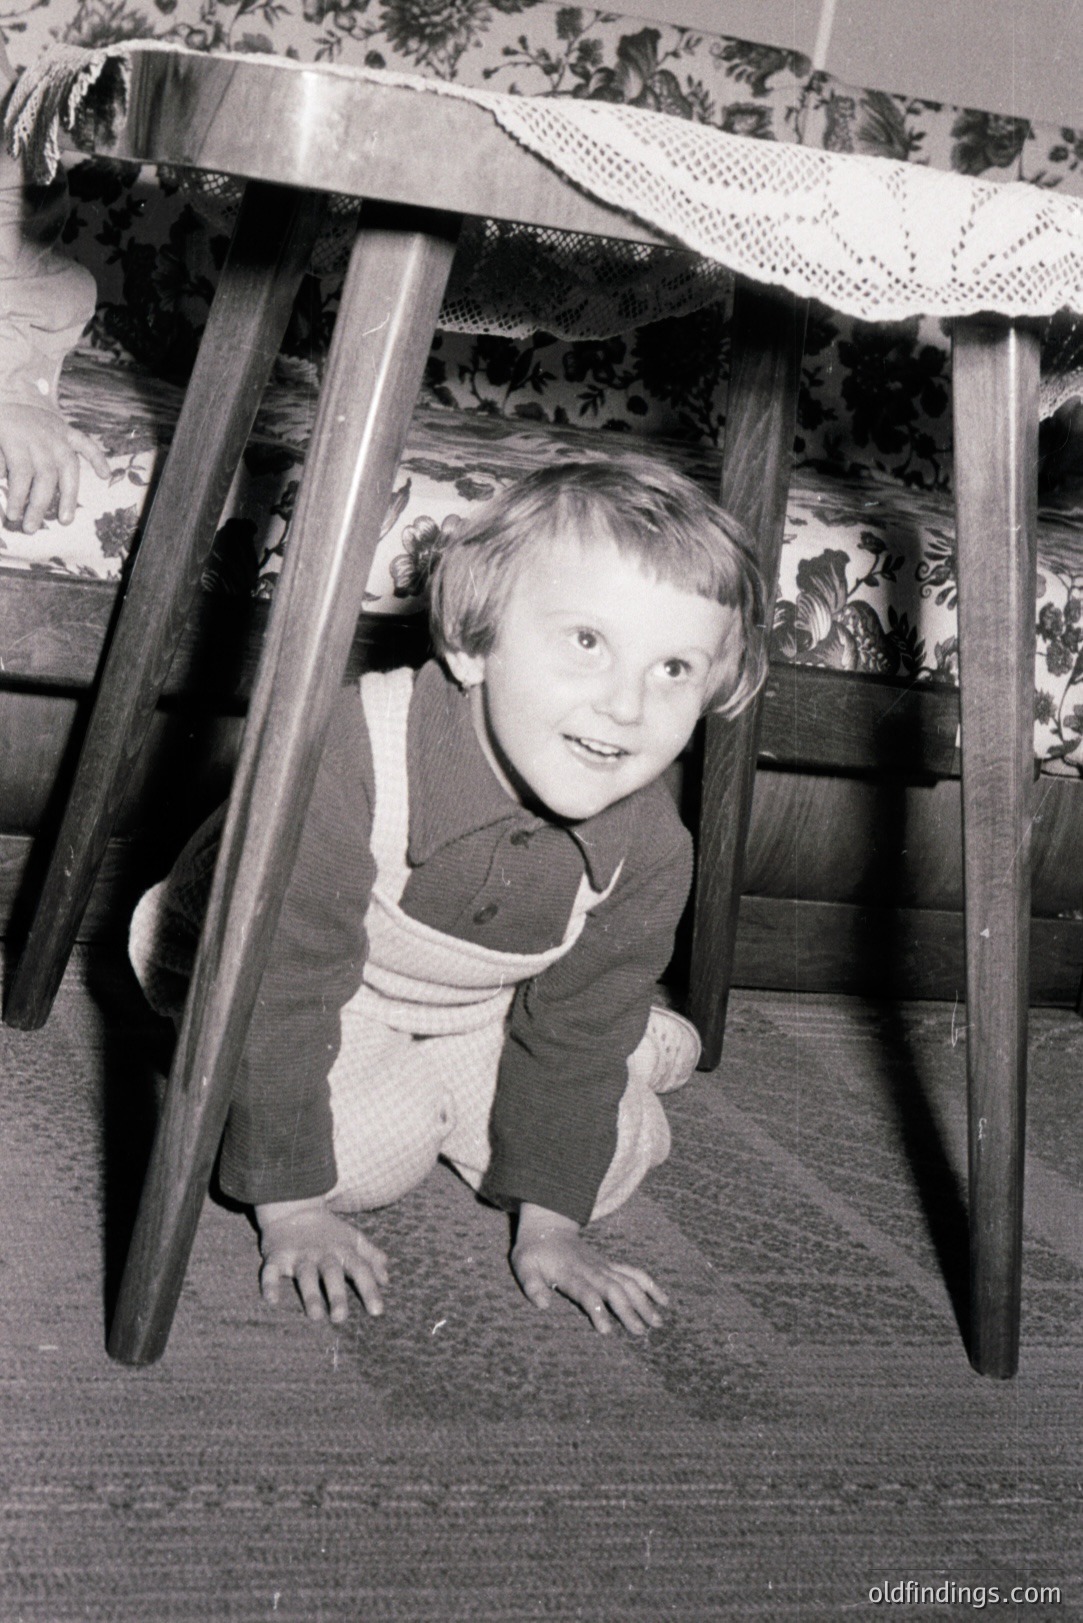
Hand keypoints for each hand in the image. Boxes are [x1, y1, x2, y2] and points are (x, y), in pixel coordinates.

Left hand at [0, 404, 110, 531]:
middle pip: (46, 476)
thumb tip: (4, 482)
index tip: (12, 516)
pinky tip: (106, 475)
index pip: (21, 473)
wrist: (9, 391)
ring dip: (69, 495)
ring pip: (68, 468)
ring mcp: (58, 435)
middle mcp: (41, 439)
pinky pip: (86, 444)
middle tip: (31, 528)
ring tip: (65, 519)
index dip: (18, 496)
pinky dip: (97, 458)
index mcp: (17, 439)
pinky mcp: (68, 431)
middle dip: (39, 505)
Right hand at [255, 1198, 388, 1324]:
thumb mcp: (352, 1239)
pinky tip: (271, 1300)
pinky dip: (270, 1284)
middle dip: (337, 1295)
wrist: (293, 1205)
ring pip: (305, 1274)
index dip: (369, 1290)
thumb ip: (370, 1257)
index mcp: (343, 1250)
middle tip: (340, 1319)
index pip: (360, 1270)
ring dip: (310, 1294)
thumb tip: (386, 1279)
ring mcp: (299, 1254)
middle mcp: (322, 1253)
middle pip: (332, 1273)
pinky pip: (271, 1270)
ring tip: (315, 1316)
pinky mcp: (276, 1255)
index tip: (377, 1312)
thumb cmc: (327, 1230)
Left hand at [511, 1202, 667, 1336]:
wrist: (548, 1226)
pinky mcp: (610, 1265)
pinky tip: (664, 1300)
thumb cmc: (534, 1252)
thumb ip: (532, 1286)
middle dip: (628, 1310)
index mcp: (569, 1273)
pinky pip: (634, 1273)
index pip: (585, 1293)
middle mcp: (591, 1270)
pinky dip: (650, 1285)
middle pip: (613, 1289)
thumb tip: (543, 1305)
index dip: (596, 1310)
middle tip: (641, 1331)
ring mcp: (603, 1266)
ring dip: (644, 1301)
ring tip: (658, 1322)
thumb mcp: (523, 1267)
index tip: (606, 1331)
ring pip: (628, 1282)